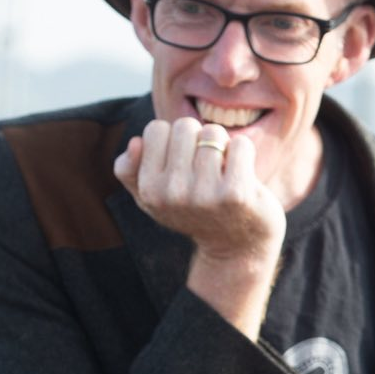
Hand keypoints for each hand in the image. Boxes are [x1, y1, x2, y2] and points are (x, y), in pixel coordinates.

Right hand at [114, 117, 284, 335]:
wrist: (237, 247)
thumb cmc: (195, 214)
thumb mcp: (153, 198)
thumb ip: (130, 171)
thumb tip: (135, 142)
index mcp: (149, 190)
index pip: (156, 129)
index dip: (174, 139)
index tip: (184, 161)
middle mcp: (172, 193)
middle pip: (184, 126)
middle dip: (199, 138)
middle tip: (207, 165)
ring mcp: (204, 194)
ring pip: (213, 133)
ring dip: (223, 145)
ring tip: (224, 170)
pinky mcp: (235, 194)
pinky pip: (240, 145)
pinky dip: (244, 152)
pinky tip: (242, 173)